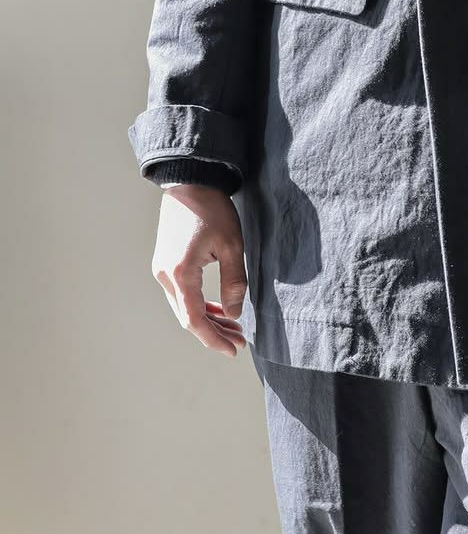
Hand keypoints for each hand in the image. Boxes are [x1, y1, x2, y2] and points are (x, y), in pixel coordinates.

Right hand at [150, 184, 247, 356]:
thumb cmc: (212, 211)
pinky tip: (218, 309)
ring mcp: (162, 270)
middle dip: (214, 332)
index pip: (195, 320)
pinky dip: (199, 304)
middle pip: (187, 317)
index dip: (214, 339)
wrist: (190, 183)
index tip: (233, 350)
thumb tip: (234, 314)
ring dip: (208, 319)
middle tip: (239, 341)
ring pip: (184, 307)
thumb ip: (234, 283)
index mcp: (181, 274)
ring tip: (233, 327)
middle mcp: (165, 276)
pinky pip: (181, 294)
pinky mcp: (166, 263)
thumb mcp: (232, 246)